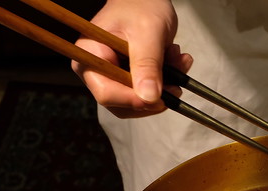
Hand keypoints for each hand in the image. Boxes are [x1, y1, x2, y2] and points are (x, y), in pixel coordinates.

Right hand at [72, 0, 192, 117]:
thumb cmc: (141, 5)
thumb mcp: (148, 32)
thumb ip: (148, 64)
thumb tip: (149, 98)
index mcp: (89, 56)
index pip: (106, 93)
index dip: (133, 100)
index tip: (161, 97)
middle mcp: (96, 70)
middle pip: (121, 104)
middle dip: (153, 96)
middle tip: (177, 81)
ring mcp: (111, 76)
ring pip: (137, 103)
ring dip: (164, 88)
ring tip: (178, 61)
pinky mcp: (127, 79)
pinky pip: (147, 93)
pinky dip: (167, 82)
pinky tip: (177, 61)